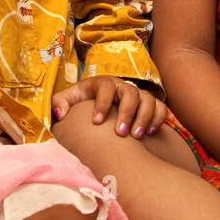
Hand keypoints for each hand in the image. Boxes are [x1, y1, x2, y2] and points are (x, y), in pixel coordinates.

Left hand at [51, 75, 165, 138]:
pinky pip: (160, 108)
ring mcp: (137, 95)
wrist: (97, 109)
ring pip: (148, 100)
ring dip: (144, 117)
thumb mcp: (68, 101)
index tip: (96, 122)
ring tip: (136, 136)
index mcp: (102, 83)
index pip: (105, 87)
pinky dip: (157, 119)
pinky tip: (149, 133)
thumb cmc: (82, 105)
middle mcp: (122, 87)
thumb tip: (60, 113)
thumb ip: (59, 104)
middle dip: (126, 112)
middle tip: (120, 133)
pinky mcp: (149, 105)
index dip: (102, 103)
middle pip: (130, 93)